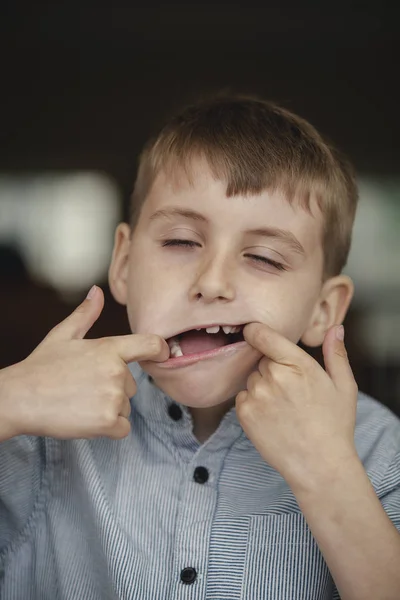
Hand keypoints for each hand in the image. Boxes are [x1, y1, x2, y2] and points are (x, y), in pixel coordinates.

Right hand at [0, 286, 168, 441]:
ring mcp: (113, 398)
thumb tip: (97, 291)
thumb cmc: (41, 366)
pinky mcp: (107, 422)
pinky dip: (108, 428)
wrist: (19, 398)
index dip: (161, 350)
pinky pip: (122, 428)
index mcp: (110, 348)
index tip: (163, 354)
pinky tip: (85, 418)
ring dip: (109, 409)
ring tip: (80, 402)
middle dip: (113, 389)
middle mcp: (117, 372)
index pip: (151, 345)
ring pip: (126, 407)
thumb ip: (86, 314)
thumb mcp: (63, 335)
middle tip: (83, 387)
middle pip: (132, 385)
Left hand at [235, 323, 358, 490]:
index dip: (256, 331)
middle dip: (272, 368)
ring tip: (283, 408)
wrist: (319, 465)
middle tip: (290, 390)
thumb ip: (336, 354)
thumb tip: (336, 329)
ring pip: (252, 378)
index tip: (254, 333)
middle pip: (261, 359)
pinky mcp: (245, 413)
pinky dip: (253, 404)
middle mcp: (273, 376)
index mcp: (297, 364)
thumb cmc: (335, 425)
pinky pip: (243, 397)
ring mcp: (257, 395)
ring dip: (262, 386)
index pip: (262, 334)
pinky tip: (272, 418)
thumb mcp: (344, 387)